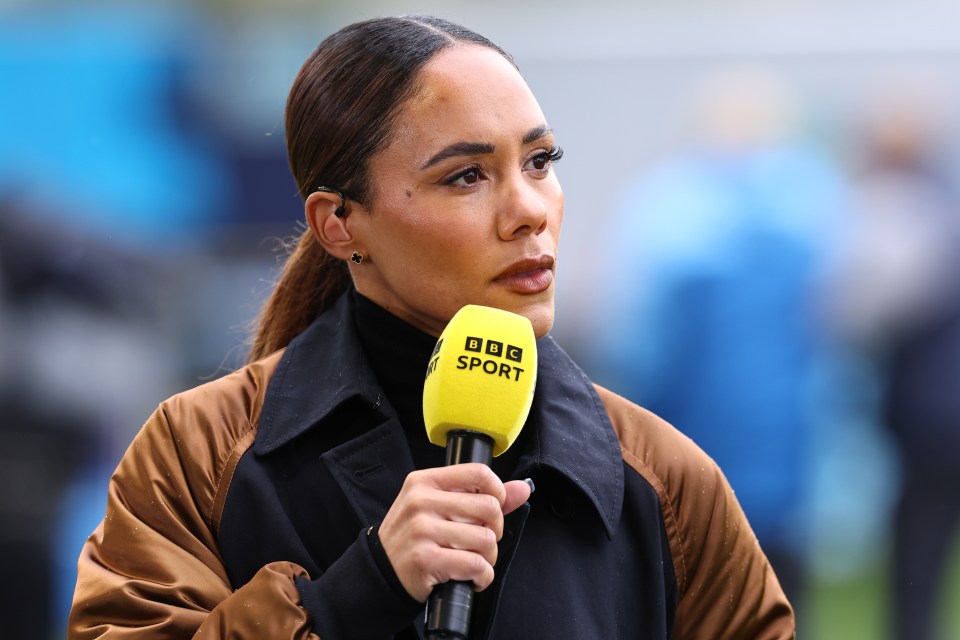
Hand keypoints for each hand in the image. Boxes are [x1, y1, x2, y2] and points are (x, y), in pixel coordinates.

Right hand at [377, 463, 530, 601]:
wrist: (380, 573)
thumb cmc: (414, 538)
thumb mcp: (438, 507)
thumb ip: (482, 496)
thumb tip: (523, 488)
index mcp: (424, 481)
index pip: (478, 473)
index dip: (498, 491)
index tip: (494, 508)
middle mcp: (421, 501)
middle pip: (489, 508)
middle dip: (494, 531)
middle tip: (480, 541)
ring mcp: (422, 530)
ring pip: (486, 539)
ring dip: (487, 557)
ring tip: (472, 560)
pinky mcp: (425, 559)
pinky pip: (475, 565)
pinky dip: (482, 576)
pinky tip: (471, 577)